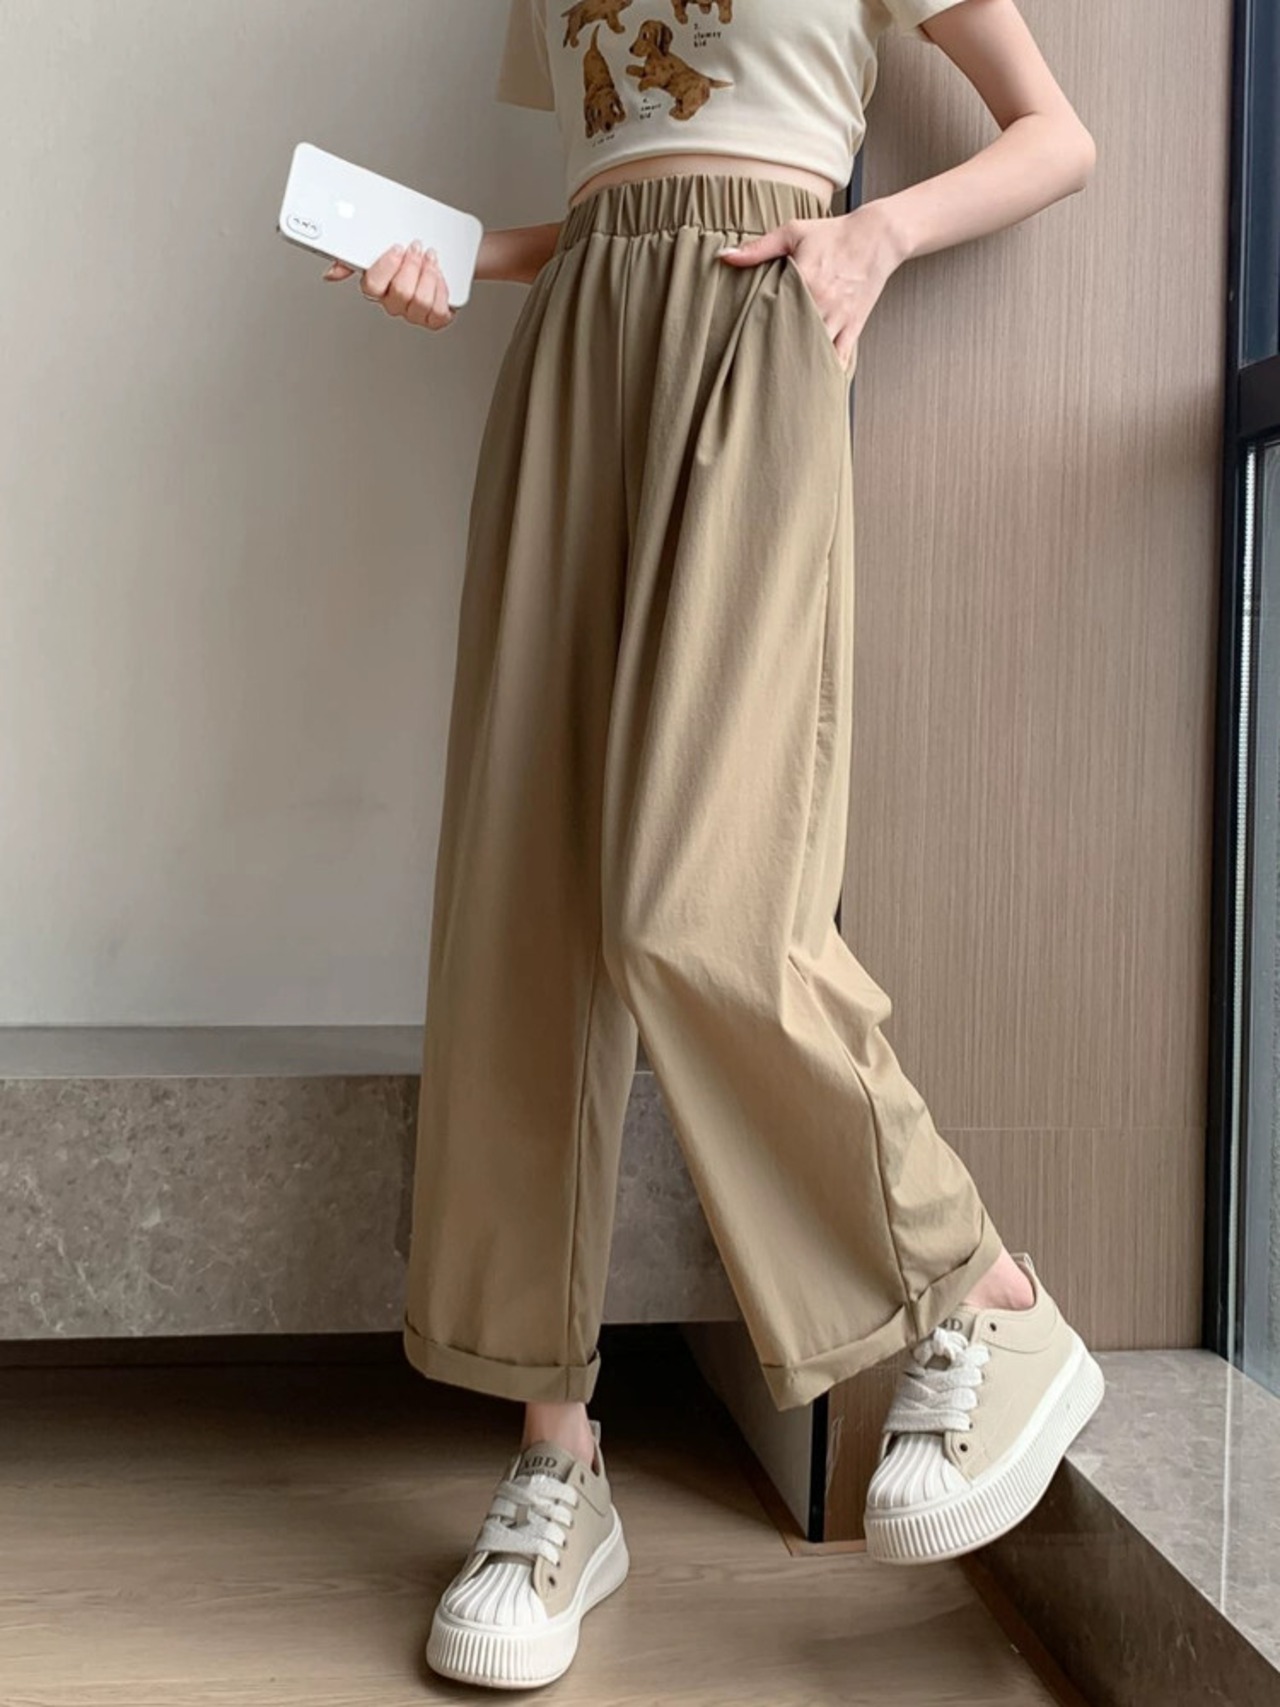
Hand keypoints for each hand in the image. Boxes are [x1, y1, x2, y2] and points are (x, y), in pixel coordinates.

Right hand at [322, 239, 455, 329]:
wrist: (436, 259)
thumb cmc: (405, 257)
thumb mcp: (376, 249)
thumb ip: (352, 258)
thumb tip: (332, 273)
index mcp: (376, 288)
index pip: (372, 286)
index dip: (386, 268)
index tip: (397, 249)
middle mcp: (393, 303)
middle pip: (400, 292)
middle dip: (412, 266)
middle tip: (417, 249)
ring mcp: (413, 313)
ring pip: (420, 301)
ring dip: (428, 276)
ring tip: (431, 259)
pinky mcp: (434, 318)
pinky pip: (438, 311)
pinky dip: (441, 291)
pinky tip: (439, 277)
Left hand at [716, 206, 900, 371]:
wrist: (878, 236)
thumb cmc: (833, 233)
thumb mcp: (793, 232)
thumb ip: (759, 247)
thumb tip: (725, 256)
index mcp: (804, 280)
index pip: (773, 314)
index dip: (756, 331)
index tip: (742, 345)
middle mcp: (822, 302)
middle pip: (792, 337)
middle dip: (776, 354)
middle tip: (756, 372)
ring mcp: (840, 317)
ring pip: (815, 351)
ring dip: (799, 365)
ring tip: (780, 382)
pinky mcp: (854, 325)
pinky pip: (841, 356)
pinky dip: (828, 370)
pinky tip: (814, 382)